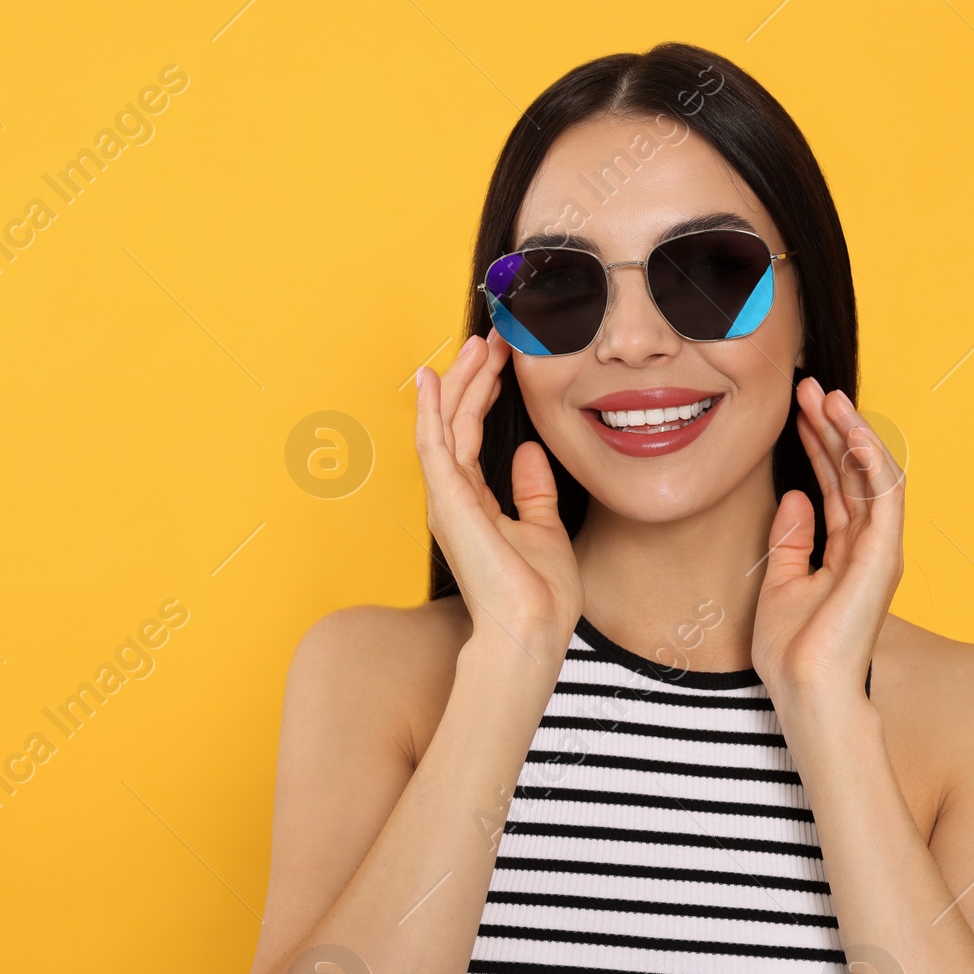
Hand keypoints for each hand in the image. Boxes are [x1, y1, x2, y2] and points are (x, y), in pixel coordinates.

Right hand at [416, 330, 582, 670]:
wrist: (531, 634)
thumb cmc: (537, 597)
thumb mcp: (544, 529)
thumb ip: (532, 491)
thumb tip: (530, 452)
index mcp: (472, 503)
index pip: (470, 435)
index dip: (482, 393)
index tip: (499, 361)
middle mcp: (453, 497)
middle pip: (455, 422)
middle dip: (471, 377)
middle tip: (490, 338)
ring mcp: (447, 499)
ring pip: (445, 424)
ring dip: (458, 382)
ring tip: (477, 345)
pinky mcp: (448, 502)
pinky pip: (434, 444)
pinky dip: (430, 409)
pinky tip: (432, 380)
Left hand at [751, 377, 903, 712]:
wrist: (805, 691)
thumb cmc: (793, 651)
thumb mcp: (781, 581)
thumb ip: (792, 538)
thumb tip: (794, 496)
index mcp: (845, 552)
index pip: (834, 484)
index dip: (817, 444)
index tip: (796, 408)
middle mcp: (868, 546)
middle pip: (853, 472)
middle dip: (832, 427)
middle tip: (809, 388)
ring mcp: (880, 549)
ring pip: (872, 474)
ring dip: (852, 432)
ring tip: (828, 396)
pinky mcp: (884, 555)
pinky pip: (884, 496)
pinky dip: (871, 460)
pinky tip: (851, 431)